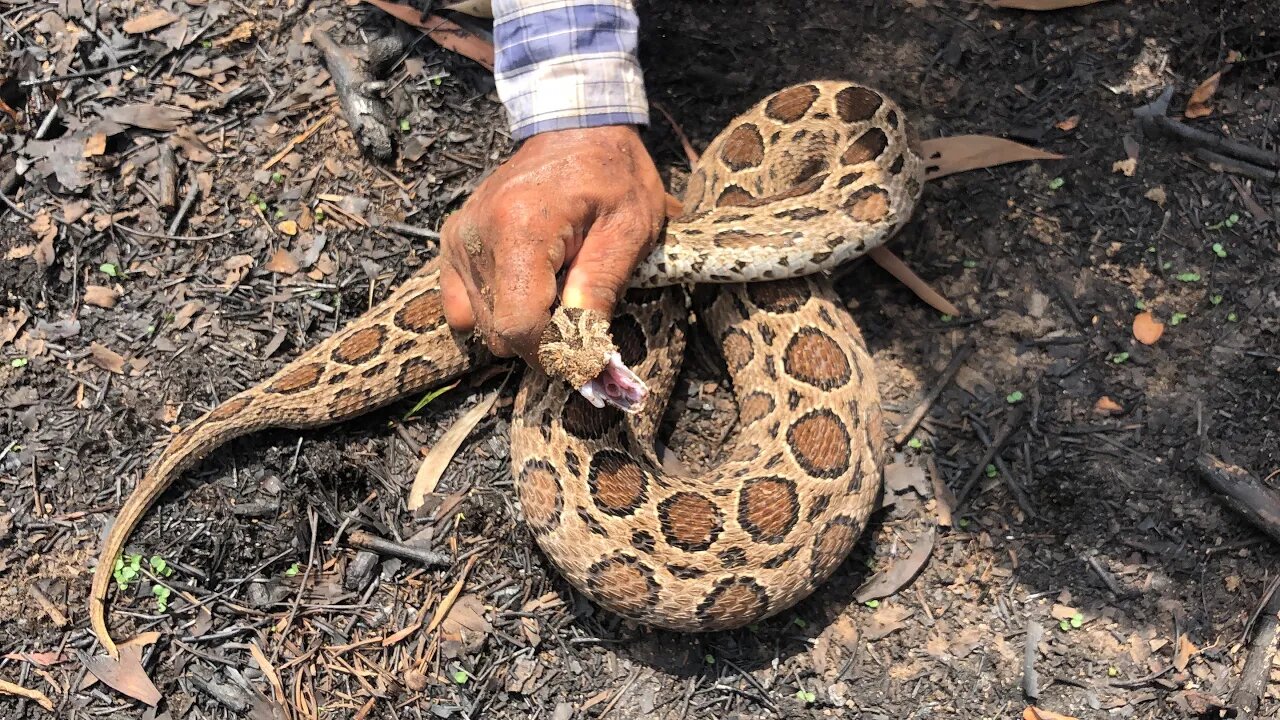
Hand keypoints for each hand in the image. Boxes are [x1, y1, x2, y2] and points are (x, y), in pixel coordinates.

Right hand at [440, 125, 665, 366]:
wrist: (576, 128)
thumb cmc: (612, 175)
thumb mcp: (628, 230)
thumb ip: (601, 292)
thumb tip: (587, 356)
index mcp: (520, 229)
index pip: (520, 326)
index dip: (555, 353)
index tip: (586, 352)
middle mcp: (476, 236)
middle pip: (500, 332)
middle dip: (544, 337)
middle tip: (580, 307)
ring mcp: (458, 240)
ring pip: (482, 326)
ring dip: (523, 321)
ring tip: (557, 284)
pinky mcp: (452, 244)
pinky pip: (462, 308)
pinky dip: (496, 309)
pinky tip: (527, 284)